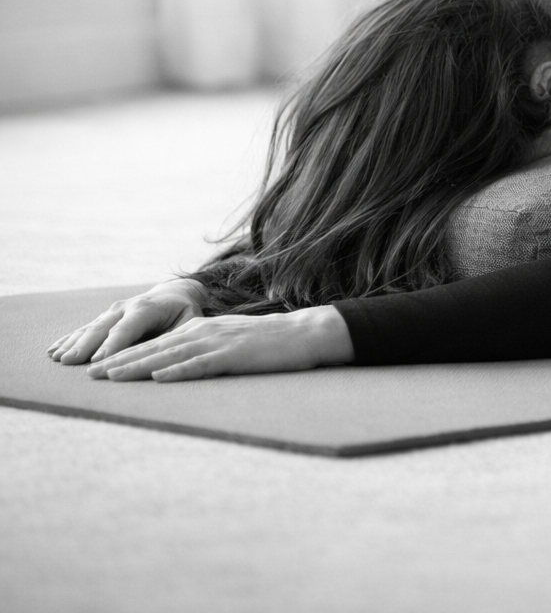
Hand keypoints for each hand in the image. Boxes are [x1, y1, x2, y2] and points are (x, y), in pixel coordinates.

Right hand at [48, 280, 206, 364]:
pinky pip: (84, 329)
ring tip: (58, 358)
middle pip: (102, 329)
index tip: (99, 360)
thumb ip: (177, 336)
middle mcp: (125, 308)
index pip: (127, 329)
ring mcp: (112, 312)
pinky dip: (69, 339)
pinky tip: (54, 350)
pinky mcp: (104, 318)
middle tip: (70, 361)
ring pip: (90, 329)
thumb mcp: (189, 321)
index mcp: (146, 308)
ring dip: (73, 343)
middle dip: (86, 346)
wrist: (175, 293)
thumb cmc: (184, 312)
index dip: (112, 345)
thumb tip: (166, 355)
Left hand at [84, 306, 353, 381]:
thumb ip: (202, 348)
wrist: (304, 333)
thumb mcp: (228, 340)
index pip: (156, 343)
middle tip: (91, 374)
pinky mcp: (234, 355)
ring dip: (139, 366)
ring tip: (112, 377)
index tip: (100, 367)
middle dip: (120, 361)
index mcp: (200, 328)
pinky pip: (201, 364)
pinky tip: (159, 378)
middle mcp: (203, 331)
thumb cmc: (268, 342)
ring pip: (170, 355)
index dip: (125, 355)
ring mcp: (218, 342)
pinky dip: (178, 371)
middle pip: (155, 348)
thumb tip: (175, 363)